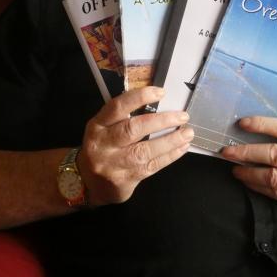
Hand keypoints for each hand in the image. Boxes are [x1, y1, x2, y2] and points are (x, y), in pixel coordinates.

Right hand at [76, 86, 192, 205]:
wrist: (88, 184)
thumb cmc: (103, 148)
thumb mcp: (104, 129)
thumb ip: (124, 117)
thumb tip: (160, 103)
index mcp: (97, 125)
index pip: (117, 107)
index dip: (139, 97)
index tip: (161, 92)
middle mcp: (103, 144)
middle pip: (133, 129)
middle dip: (161, 121)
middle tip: (183, 116)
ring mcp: (113, 164)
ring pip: (145, 151)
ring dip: (170, 141)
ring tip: (188, 132)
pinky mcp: (124, 180)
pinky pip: (151, 166)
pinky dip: (169, 156)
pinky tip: (182, 148)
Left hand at [220, 116, 276, 216]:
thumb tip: (260, 131)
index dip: (263, 125)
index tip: (242, 123)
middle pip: (275, 156)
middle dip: (246, 153)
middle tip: (228, 151)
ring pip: (272, 178)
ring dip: (249, 173)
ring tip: (235, 168)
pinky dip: (259, 188)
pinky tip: (249, 181)